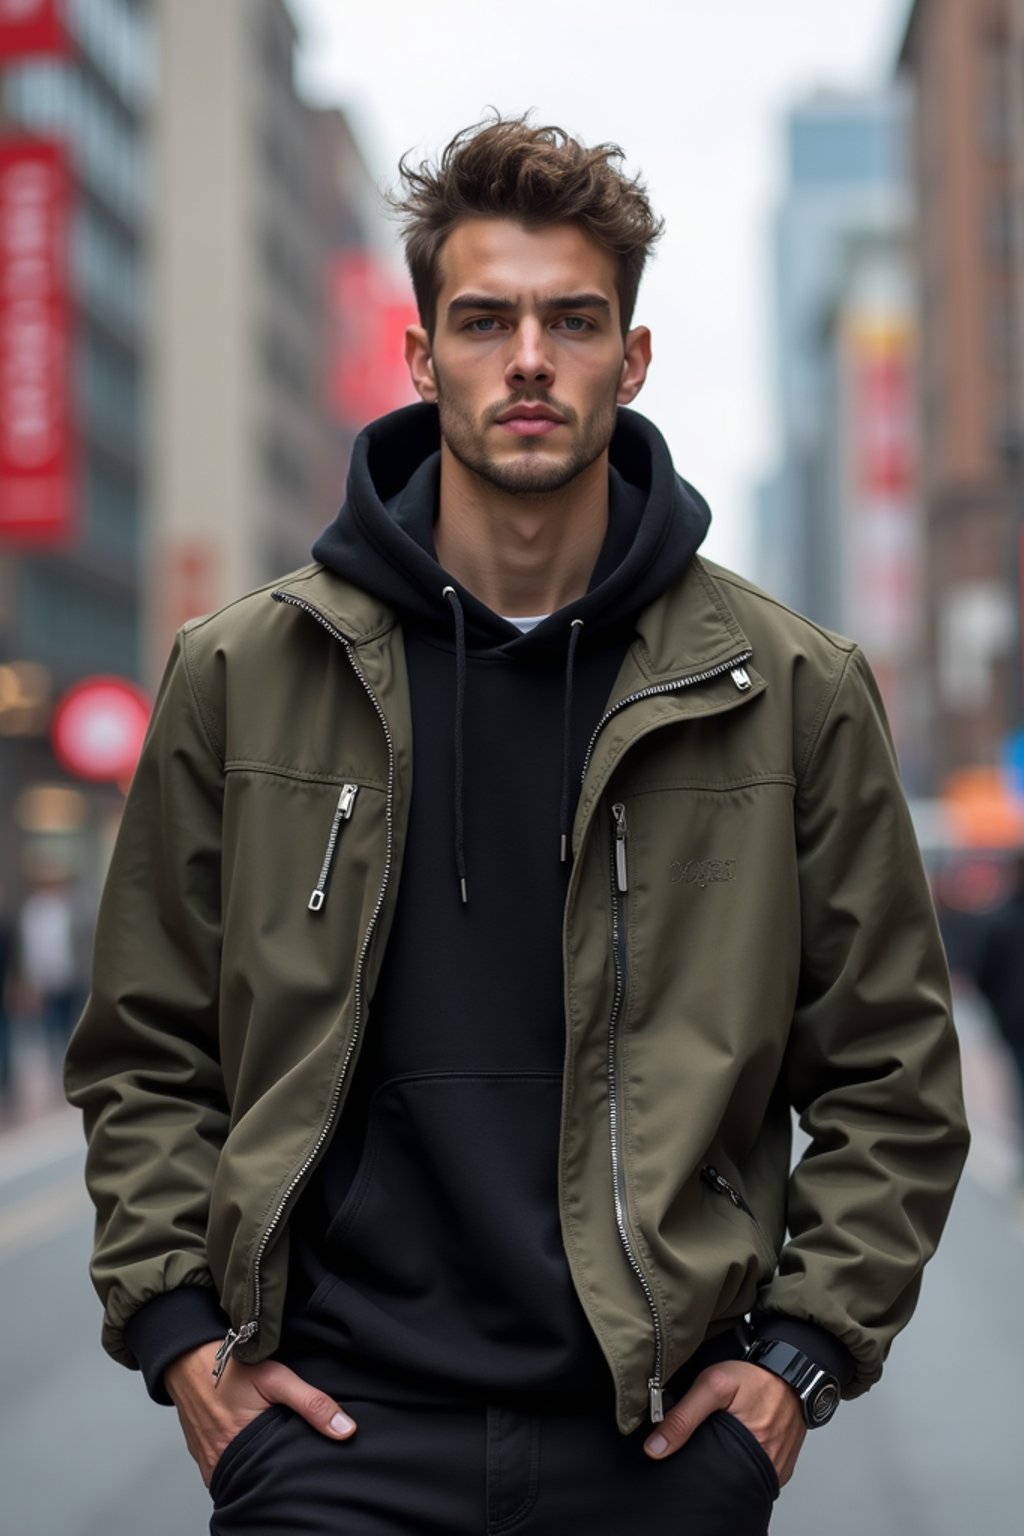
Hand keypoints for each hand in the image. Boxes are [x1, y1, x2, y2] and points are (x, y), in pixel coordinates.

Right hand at [164, 1341, 355, 1485]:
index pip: (274, 1478)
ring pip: (240, 1475)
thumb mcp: (278, 1379)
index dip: (293, 1470)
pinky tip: (250, 1446)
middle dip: (274, 1469)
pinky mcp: (202, 1456)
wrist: (187, 1357)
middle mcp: (220, 1462)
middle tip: (287, 1450)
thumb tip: (345, 1430)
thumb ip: (312, 1404)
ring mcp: (208, 1461)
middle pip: (257, 1478)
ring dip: (255, 1465)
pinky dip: (238, 1461)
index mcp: (239, 1450)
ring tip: (270, 1447)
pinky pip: (224, 1469)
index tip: (303, 1460)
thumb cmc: (232, 1366)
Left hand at [643, 1360, 805, 1484]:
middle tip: (706, 1438)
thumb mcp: (714, 1386)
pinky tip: (738, 1440)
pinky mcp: (781, 1465)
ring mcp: (775, 1467)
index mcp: (750, 1452)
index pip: (711, 1476)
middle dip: (711, 1462)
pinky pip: (756, 1469)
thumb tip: (655, 1448)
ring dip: (728, 1460)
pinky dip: (744, 1458)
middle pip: (726, 1477)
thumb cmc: (757, 1377)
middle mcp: (766, 1466)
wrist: (794, 1370)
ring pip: (741, 1475)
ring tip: (722, 1437)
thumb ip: (684, 1416)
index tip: (683, 1452)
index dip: (694, 1465)